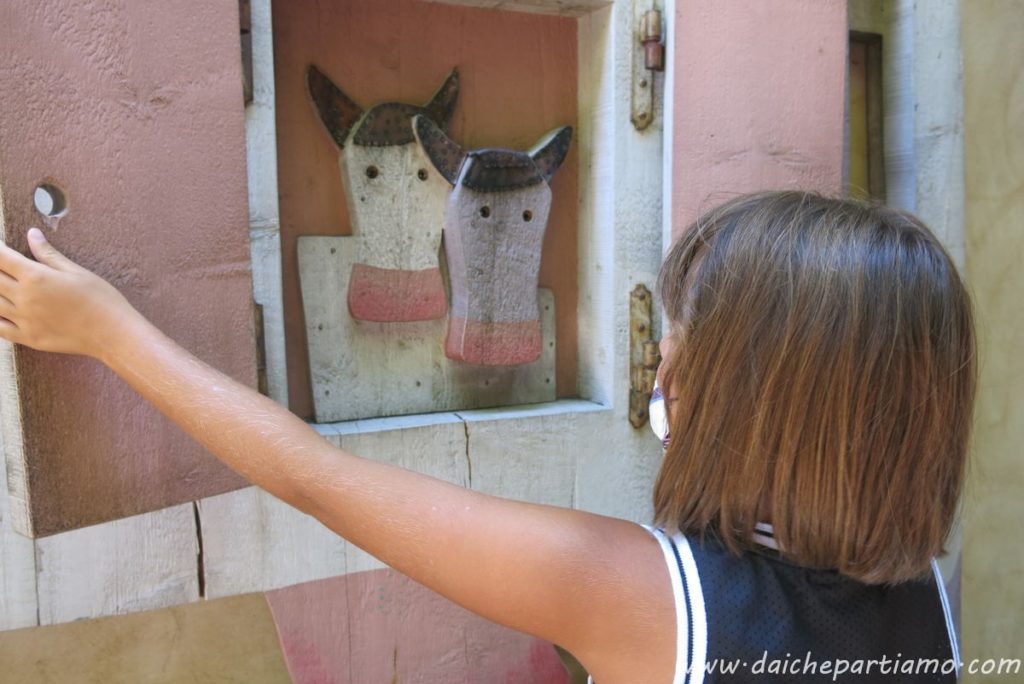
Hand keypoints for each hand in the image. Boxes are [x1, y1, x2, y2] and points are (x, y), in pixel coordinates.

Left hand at [0, 227, 139, 358]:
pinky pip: (0, 328)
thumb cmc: (100, 299)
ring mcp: (24, 320)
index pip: (2, 258)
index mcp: (35, 277)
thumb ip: (48, 254)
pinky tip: (1, 312)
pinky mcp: (28, 338)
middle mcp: (24, 298)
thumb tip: (32, 234)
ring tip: (3, 287)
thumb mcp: (76, 271)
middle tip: (2, 267)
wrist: (112, 333)